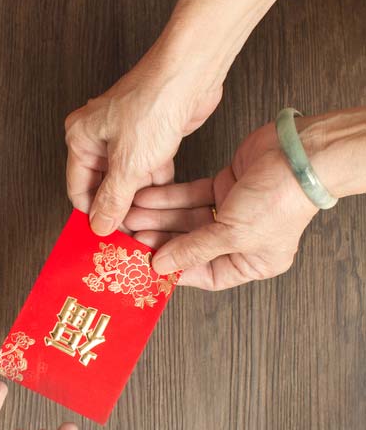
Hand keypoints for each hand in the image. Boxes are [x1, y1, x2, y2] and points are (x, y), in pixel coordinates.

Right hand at [65, 38, 224, 235]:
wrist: (189, 75)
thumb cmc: (153, 104)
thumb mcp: (129, 163)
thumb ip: (112, 199)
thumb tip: (98, 225)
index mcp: (81, 138)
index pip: (78, 189)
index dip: (92, 214)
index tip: (107, 237)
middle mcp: (99, 136)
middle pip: (102, 185)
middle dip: (117, 208)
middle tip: (129, 233)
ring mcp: (125, 136)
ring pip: (127, 178)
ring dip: (138, 198)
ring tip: (148, 222)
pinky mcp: (150, 136)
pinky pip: (147, 169)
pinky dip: (155, 183)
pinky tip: (163, 201)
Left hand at [124, 121, 318, 289]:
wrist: (298, 154)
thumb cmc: (280, 201)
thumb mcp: (232, 234)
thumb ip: (193, 249)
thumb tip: (162, 266)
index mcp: (253, 262)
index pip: (205, 274)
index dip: (176, 270)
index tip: (146, 265)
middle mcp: (242, 239)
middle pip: (191, 244)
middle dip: (160, 239)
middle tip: (130, 238)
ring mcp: (232, 211)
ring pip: (186, 218)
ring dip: (159, 217)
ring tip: (130, 216)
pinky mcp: (224, 185)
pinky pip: (190, 196)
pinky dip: (169, 197)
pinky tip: (145, 199)